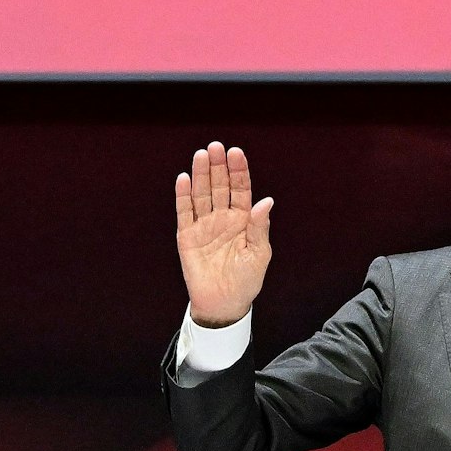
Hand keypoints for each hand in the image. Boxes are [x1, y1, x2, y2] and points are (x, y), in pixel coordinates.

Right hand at [175, 142, 273, 326]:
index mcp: (243, 220)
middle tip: (216, 147)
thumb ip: (260, 228)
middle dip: (218, 166)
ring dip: (201, 175)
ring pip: (201, 195)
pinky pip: (184, 213)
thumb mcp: (259, 254)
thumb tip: (266, 202)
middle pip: (220, 186)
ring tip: (201, 155)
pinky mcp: (187, 237)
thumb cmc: (246, 281)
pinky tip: (184, 179)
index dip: (239, 171)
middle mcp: (222, 218)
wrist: (224, 304)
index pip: (241, 189)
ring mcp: (204, 226)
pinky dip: (183, 196)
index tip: (236, 152)